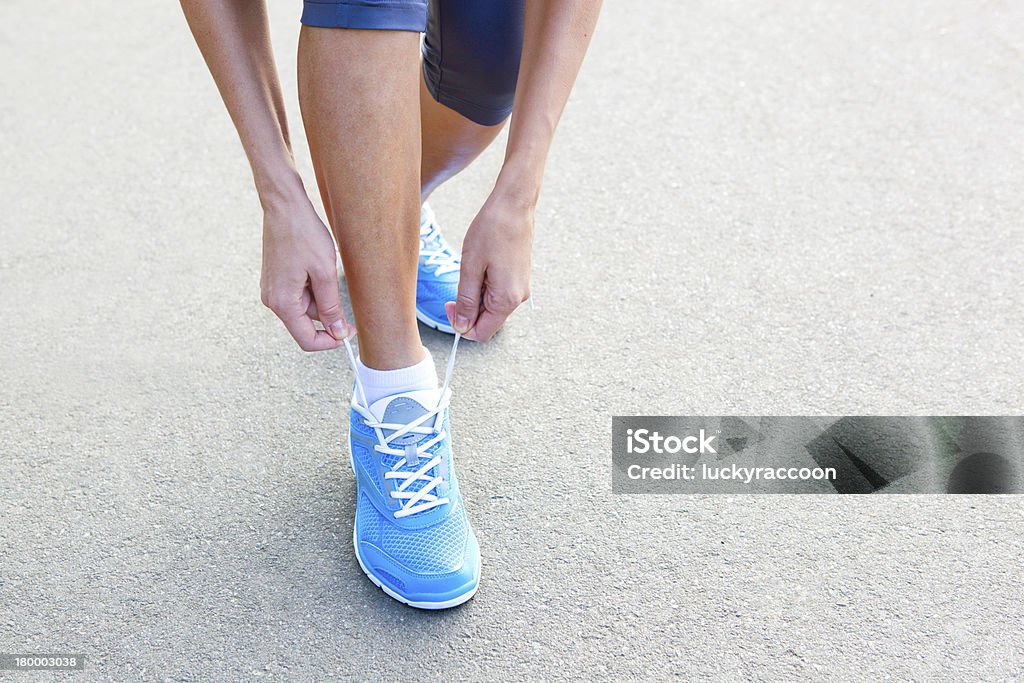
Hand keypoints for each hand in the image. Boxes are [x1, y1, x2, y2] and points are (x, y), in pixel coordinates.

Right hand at [259, 197, 355, 350]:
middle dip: (328, 314)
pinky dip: (313, 287)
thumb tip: (337, 332)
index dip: (330, 341)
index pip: (307, 340)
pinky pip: (299, 295)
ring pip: (305, 308)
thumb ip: (331, 306)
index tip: (349, 332)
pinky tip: (316, 266)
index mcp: (283, 303)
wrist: (284, 207)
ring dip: (322, 296)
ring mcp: (272, 290)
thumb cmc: (304, 235)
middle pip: (306, 323)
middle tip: (344, 292)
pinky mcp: (276, 280)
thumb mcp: (324, 272)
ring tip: (325, 268)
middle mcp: (273, 300)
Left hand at [447, 190, 533, 341]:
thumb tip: (461, 326)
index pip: (481, 333)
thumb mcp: (470, 267)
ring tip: (472, 268)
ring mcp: (521, 289)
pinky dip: (485, 287)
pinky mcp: (519, 279)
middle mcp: (518, 298)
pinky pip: (498, 294)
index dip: (460, 325)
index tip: (448, 304)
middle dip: (467, 309)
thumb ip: (465, 300)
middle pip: (487, 321)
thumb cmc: (492, 230)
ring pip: (491, 308)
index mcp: (506, 299)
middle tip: (457, 281)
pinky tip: (482, 266)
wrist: (514, 206)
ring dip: (475, 296)